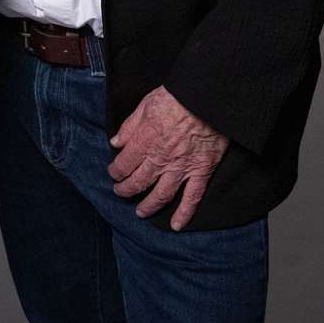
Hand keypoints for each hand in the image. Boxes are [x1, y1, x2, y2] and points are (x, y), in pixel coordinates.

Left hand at [107, 86, 226, 229]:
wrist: (209, 97)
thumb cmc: (178, 96)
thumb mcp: (146, 104)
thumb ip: (129, 126)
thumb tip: (116, 142)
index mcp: (145, 141)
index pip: (124, 164)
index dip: (116, 172)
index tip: (114, 173)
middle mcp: (161, 158)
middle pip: (139, 182)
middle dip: (126, 190)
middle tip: (121, 193)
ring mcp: (182, 167)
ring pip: (161, 194)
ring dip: (149, 206)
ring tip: (141, 212)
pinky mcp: (202, 170)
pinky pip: (192, 197)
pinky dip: (184, 213)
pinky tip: (177, 225)